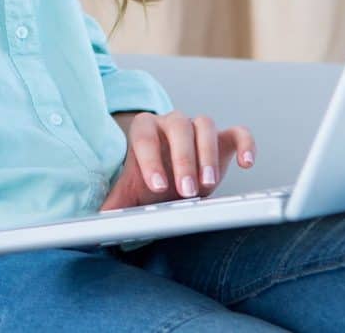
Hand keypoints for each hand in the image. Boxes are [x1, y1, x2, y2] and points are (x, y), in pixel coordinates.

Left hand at [99, 111, 255, 211]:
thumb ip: (117, 203)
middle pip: (178, 127)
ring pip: (206, 126)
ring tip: (207, 185)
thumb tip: (98, 221)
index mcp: (146, 129)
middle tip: (185, 190)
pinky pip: (239, 132)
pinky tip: (245, 164)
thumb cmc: (151, 182)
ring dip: (208, 154)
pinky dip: (246, 144)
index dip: (150, 159)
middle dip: (182, 159)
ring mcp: (199, 128)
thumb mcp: (132, 192)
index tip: (156, 186)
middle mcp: (172, 123)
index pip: (145, 136)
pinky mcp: (225, 139)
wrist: (172, 177)